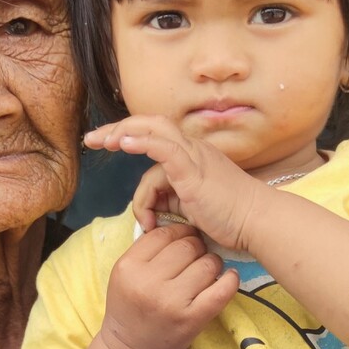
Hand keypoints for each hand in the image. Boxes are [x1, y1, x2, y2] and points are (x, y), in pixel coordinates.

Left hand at [86, 116, 271, 253]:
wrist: (257, 222)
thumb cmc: (231, 219)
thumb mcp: (192, 208)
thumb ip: (172, 202)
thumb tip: (153, 211)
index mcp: (191, 156)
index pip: (154, 136)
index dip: (128, 135)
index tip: (106, 142)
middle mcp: (192, 149)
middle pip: (148, 125)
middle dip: (117, 130)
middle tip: (92, 140)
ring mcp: (193, 157)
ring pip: (152, 133)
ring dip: (123, 134)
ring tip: (102, 142)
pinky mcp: (193, 170)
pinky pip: (163, 148)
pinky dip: (142, 142)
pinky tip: (123, 144)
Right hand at [98, 222, 238, 348]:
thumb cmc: (130, 307)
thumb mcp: (125, 274)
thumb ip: (147, 249)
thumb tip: (181, 223)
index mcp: (129, 267)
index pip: (164, 233)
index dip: (179, 231)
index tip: (184, 239)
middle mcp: (149, 283)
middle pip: (188, 245)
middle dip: (197, 246)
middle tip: (197, 256)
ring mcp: (172, 302)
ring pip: (207, 263)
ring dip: (212, 263)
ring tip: (206, 271)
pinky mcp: (192, 319)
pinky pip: (222, 289)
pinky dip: (230, 280)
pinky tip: (228, 278)